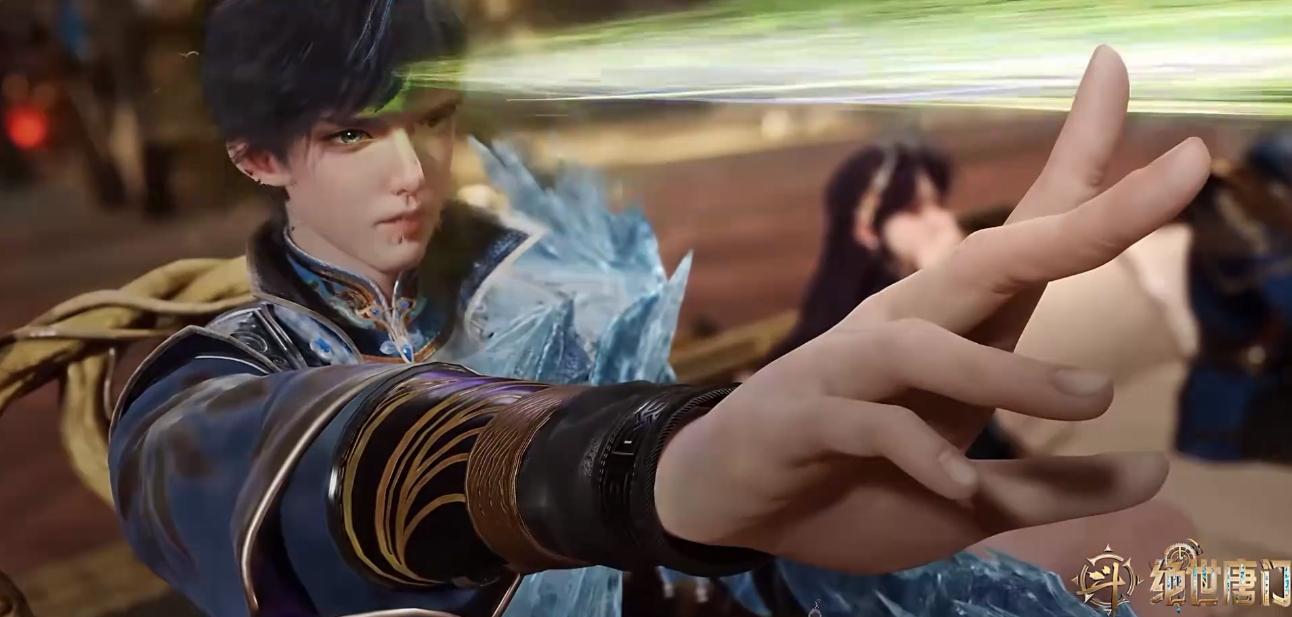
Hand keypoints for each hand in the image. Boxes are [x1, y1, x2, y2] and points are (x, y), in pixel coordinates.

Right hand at [655, 46, 1210, 573]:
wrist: (731, 500)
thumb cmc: (852, 485)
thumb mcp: (971, 500)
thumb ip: (1055, 485)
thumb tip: (1158, 469)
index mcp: (952, 335)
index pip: (1029, 241)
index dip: (1087, 163)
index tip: (1121, 67)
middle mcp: (905, 331)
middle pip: (996, 258)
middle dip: (1087, 214)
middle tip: (1182, 169)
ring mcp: (847, 369)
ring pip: (927, 347)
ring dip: (1006, 374)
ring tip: (1092, 396)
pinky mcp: (803, 418)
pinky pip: (868, 426)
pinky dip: (917, 452)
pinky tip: (961, 484)